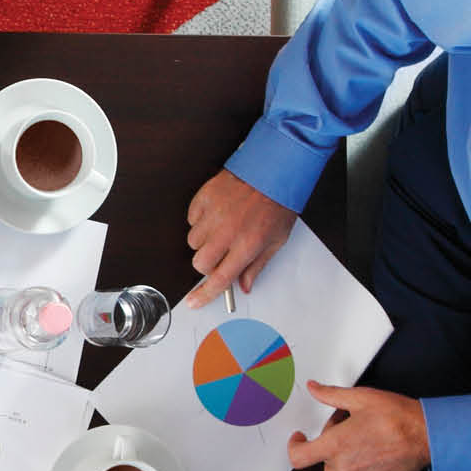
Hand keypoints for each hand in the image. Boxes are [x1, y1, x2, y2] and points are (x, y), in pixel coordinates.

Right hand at [184, 170, 297, 306]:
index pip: (220, 279)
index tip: (195, 301)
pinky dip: (200, 220)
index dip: (205, 294)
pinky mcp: (205, 197)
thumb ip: (257, 265)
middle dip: (207, 264)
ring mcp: (213, 213)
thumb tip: (244, 285)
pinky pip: (192, 218)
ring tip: (222, 227)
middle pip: (200, 263)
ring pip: (193, 241)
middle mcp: (227, 231)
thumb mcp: (277, 240)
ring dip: (204, 241)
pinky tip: (217, 213)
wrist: (275, 168)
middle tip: (220, 254)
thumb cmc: (279, 202)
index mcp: (247, 245)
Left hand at [286, 382, 429, 470]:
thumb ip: (331, 395)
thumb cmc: (398, 419)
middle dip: (330, 439)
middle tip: (349, 424)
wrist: (425, 438)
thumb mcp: (361, 398)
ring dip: (339, 456)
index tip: (299, 438)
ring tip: (360, 439)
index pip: (298, 456)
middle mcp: (343, 467)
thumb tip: (314, 388)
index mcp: (336, 445)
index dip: (295, 446)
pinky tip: (363, 457)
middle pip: (321, 456)